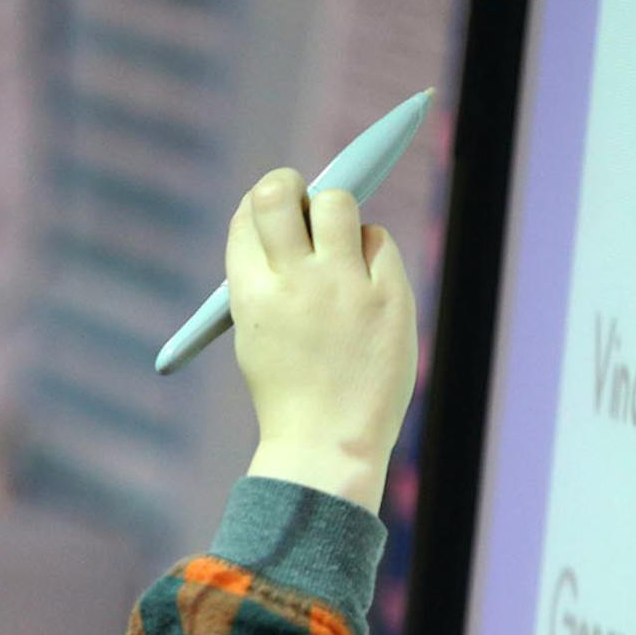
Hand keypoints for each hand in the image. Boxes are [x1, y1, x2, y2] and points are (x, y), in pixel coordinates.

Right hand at [225, 167, 418, 511]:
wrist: (326, 447)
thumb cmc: (290, 394)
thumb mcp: (258, 335)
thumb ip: (269, 279)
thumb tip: (297, 219)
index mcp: (251, 293)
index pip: (248, 214)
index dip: (262, 205)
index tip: (277, 207)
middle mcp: (294, 282)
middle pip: (281, 192)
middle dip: (292, 187)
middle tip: (307, 203)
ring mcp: (343, 288)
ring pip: (338, 202)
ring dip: (338, 213)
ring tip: (341, 251)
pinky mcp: (388, 298)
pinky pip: (379, 240)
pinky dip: (372, 253)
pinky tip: (368, 286)